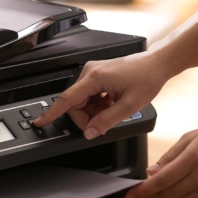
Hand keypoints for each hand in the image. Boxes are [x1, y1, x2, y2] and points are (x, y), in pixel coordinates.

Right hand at [33, 50, 168, 138]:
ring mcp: (93, 72)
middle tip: (103, 123)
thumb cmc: (146, 78)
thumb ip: (106, 121)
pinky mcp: (97, 75)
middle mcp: (90, 72)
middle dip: (86, 117)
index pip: (67, 99)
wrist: (156, 64)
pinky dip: (98, 105)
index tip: (40, 122)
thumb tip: (89, 132)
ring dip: (94, 111)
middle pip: (74, 103)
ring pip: (82, 101)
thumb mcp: (129, 105)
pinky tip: (111, 104)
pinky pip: (89, 96)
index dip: (52, 113)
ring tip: (113, 110)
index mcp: (95, 77)